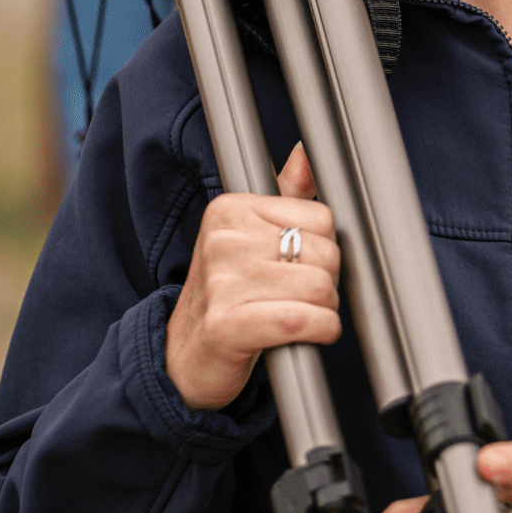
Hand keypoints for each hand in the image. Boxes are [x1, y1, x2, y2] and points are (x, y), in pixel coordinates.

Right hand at [165, 145, 340, 411]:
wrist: (184, 359)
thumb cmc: (227, 295)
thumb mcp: (249, 239)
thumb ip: (284, 198)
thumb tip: (305, 154)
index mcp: (228, 210)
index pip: (321, 218)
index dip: (324, 249)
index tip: (301, 267)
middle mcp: (222, 240)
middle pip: (325, 253)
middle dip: (327, 283)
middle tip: (300, 298)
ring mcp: (221, 282)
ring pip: (319, 288)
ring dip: (325, 311)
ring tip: (301, 316)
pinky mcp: (227, 326)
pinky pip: (301, 320)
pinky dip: (320, 330)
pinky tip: (311, 334)